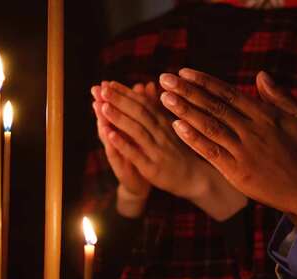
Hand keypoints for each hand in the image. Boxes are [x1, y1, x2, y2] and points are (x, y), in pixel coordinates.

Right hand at [91, 83, 150, 217]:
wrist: (142, 184)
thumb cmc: (142, 154)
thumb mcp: (143, 132)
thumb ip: (142, 110)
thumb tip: (142, 85)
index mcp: (123, 130)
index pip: (116, 111)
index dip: (111, 97)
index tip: (107, 82)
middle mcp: (117, 141)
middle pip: (107, 119)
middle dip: (103, 103)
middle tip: (96, 89)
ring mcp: (116, 153)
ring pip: (107, 134)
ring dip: (103, 120)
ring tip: (98, 106)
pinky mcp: (120, 167)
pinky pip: (114, 152)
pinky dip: (112, 142)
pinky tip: (108, 132)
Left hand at [98, 81, 246, 220]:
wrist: (193, 178)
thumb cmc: (177, 150)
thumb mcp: (169, 127)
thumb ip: (156, 108)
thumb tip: (146, 84)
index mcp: (164, 122)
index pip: (143, 103)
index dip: (126, 93)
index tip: (109, 83)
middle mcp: (161, 133)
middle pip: (139, 113)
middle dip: (120, 100)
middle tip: (103, 88)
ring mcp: (157, 150)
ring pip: (137, 130)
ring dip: (119, 118)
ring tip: (103, 106)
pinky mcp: (152, 167)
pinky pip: (135, 153)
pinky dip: (122, 143)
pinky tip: (109, 134)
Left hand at [159, 69, 296, 219]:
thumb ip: (280, 96)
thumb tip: (260, 75)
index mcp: (265, 115)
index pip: (228, 93)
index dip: (204, 82)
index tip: (184, 72)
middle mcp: (251, 130)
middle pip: (213, 106)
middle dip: (187, 91)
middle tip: (165, 79)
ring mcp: (243, 151)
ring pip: (209, 126)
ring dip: (185, 110)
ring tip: (164, 98)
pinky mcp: (238, 172)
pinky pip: (211, 152)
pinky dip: (194, 139)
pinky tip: (177, 127)